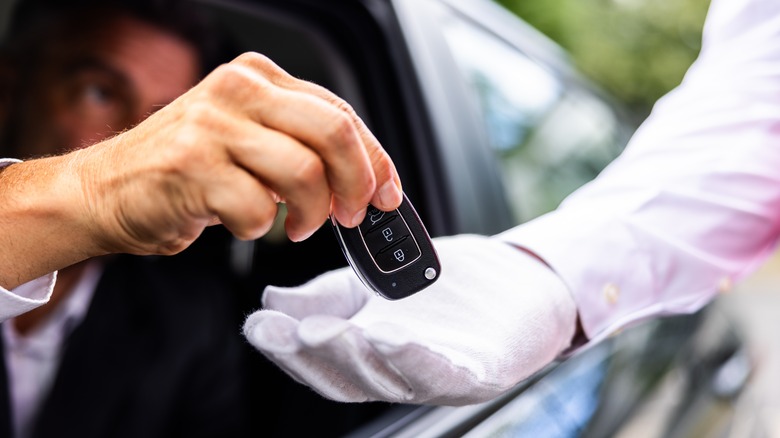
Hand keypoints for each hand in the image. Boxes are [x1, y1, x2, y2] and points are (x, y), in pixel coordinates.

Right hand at [84, 52, 401, 250]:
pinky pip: (258, 208)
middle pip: (334, 133)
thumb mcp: (248, 140)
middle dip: (357, 184)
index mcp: (258, 79)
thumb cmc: (184, 170)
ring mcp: (212, 126)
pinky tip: (243, 222)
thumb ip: (301, 147)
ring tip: (297, 227)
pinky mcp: (191, 167)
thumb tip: (365, 181)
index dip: (374, 158)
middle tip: (352, 214)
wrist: (106, 191)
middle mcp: (237, 91)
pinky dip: (259, 228)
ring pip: (305, 173)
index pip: (340, 112)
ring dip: (311, 214)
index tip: (387, 193)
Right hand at [243, 234, 577, 405]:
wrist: (520, 280)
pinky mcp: (480, 373)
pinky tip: (391, 335)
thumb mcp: (378, 284)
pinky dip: (416, 359)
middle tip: (289, 330)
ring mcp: (439, 377)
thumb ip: (328, 295)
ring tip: (327, 331)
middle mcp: (400, 373)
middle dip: (314, 355)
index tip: (257, 325)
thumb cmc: (450, 288)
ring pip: (390, 379)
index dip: (285, 350)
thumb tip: (270, 301)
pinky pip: (445, 373)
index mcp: (371, 354)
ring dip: (356, 357)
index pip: (320, 362)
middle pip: (349, 377)